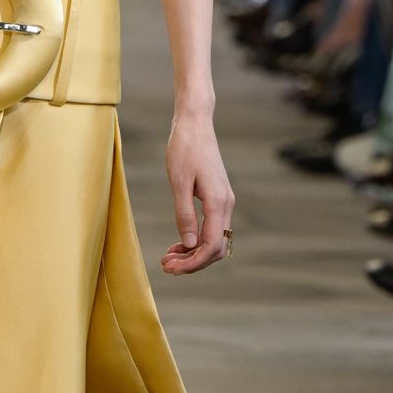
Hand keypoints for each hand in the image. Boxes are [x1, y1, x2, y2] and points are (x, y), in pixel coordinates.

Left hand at [161, 112, 234, 275]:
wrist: (195, 124)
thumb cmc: (184, 148)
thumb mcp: (179, 182)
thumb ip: (184, 214)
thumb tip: (189, 244)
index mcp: (218, 202)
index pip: (211, 246)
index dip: (193, 263)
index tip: (172, 269)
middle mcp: (226, 204)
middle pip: (215, 248)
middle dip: (193, 262)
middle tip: (166, 266)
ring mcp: (224, 201)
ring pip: (213, 240)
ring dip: (193, 253)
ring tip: (169, 258)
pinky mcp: (217, 197)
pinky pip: (211, 227)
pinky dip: (195, 240)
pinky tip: (178, 244)